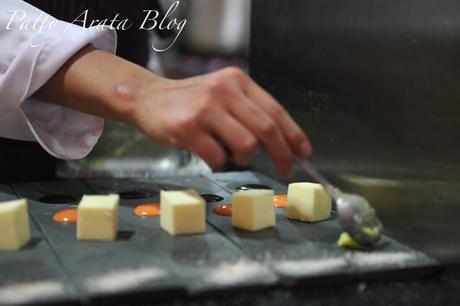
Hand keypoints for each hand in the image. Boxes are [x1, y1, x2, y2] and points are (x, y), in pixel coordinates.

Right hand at [131, 67, 311, 176]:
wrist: (148, 97)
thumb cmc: (190, 101)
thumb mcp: (222, 93)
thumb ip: (248, 110)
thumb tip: (280, 142)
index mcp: (237, 81)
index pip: (275, 110)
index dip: (294, 135)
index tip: (304, 153)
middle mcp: (224, 91)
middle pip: (266, 129)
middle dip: (282, 155)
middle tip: (285, 169)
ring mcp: (205, 109)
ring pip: (245, 146)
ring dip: (242, 158)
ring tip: (227, 151)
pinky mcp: (188, 128)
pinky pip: (218, 157)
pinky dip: (219, 163)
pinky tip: (209, 154)